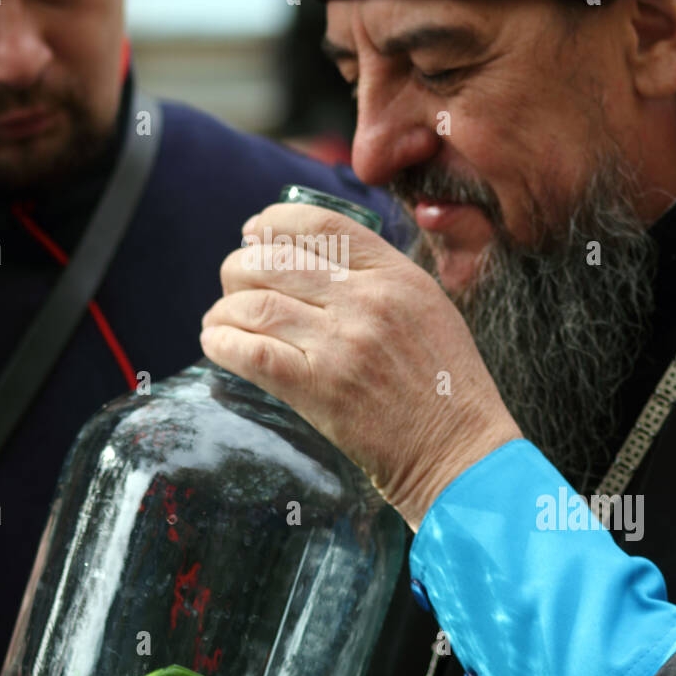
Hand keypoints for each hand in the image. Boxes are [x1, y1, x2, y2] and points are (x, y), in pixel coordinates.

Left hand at [199, 203, 521, 529]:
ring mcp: (340, 344)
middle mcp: (366, 300)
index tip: (254, 232)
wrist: (459, 452)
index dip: (273, 223)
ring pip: (255, 303)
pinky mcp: (318, 389)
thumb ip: (377, 278)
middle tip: (233, 284)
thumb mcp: (427, 308)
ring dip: (224, 309)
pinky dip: (222, 343)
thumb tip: (307, 257)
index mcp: (395, 275)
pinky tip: (216, 343)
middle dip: (239, 267)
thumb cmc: (446, 385)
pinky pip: (251, 353)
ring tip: (220, 319)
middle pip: (275, 260)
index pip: (319, 224)